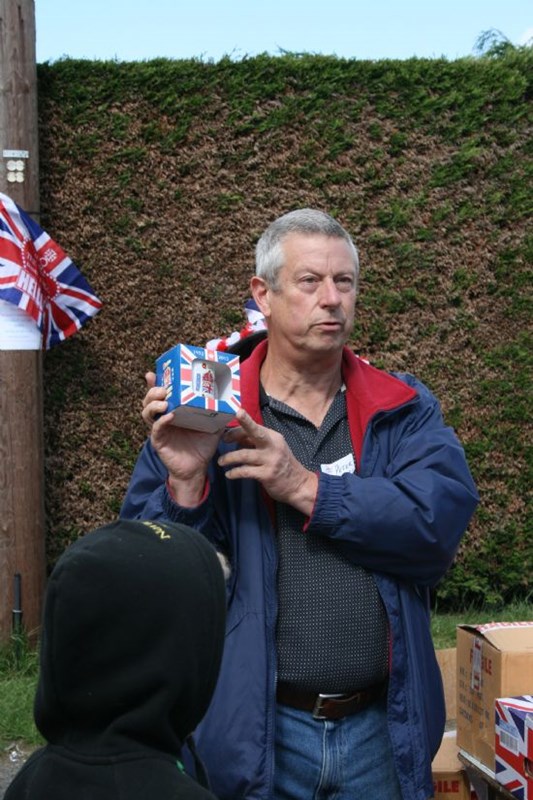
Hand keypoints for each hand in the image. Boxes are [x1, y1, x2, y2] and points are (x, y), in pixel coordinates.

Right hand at [142, 372, 221, 504]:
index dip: (154, 383)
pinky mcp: (159, 441)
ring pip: (147, 412)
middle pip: (149, 400)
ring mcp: (160, 429)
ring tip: (165, 401)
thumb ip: (218, 412)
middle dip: (153, 391)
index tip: (151, 373)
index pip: (160, 394)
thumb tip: (231, 400)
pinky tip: (169, 416)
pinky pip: (156, 429)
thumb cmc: (202, 445)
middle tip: (163, 388)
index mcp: (173, 410)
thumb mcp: (212, 425)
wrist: (198, 468)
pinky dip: (161, 421)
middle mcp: (163, 417)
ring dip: (154, 404)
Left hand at [219, 409, 317, 515]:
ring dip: (229, 458)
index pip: (254, 428)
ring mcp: (271, 460)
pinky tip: (229, 474)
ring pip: (245, 455)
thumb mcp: (271, 449)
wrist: (298, 485)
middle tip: (229, 423)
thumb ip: (254, 442)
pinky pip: (246, 471)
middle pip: (256, 432)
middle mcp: (273, 446)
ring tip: (220, 462)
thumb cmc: (281, 464)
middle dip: (244, 423)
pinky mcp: (267, 475)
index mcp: (273, 437)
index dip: (237, 430)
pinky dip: (235, 472)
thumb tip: (233, 435)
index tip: (225, 435)